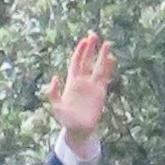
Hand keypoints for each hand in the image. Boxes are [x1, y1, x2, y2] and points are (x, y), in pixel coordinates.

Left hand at [46, 32, 116, 153]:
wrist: (79, 130)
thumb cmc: (66, 119)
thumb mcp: (56, 106)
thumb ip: (53, 92)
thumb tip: (55, 77)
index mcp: (71, 81)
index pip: (76, 62)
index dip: (79, 51)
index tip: (84, 41)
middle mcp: (83, 81)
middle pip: (87, 60)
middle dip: (90, 48)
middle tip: (94, 35)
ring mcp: (92, 86)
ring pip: (98, 67)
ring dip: (102, 56)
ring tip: (107, 44)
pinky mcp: (101, 92)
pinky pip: (105, 78)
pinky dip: (108, 69)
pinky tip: (112, 60)